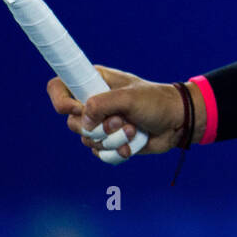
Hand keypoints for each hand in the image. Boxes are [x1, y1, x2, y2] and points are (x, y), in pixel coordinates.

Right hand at [47, 66, 187, 160]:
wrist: (177, 122)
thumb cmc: (156, 102)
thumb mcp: (129, 98)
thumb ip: (102, 105)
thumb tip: (84, 122)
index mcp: (94, 82)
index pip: (59, 86)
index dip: (61, 100)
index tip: (77, 109)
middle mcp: (93, 102)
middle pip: (72, 122)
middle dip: (99, 128)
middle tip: (120, 120)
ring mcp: (101, 124)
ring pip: (88, 141)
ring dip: (114, 139)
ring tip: (134, 129)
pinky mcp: (109, 141)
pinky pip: (101, 154)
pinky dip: (117, 152)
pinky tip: (132, 145)